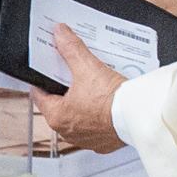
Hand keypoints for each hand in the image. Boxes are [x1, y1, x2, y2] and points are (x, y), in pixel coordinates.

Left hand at [33, 26, 128, 153]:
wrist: (138, 117)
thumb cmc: (111, 101)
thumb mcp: (87, 67)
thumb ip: (71, 48)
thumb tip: (60, 34)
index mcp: (56, 116)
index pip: (39, 95)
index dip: (42, 79)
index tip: (46, 70)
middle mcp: (68, 132)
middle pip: (58, 105)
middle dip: (64, 89)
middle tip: (72, 73)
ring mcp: (86, 139)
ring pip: (77, 116)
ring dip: (82, 103)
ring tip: (91, 85)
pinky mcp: (103, 142)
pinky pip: (95, 126)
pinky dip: (98, 115)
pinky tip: (105, 101)